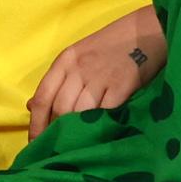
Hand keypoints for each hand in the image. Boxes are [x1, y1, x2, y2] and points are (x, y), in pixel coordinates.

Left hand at [29, 8, 164, 138]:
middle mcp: (79, 69)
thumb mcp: (79, 56)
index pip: (42, 97)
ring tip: (79, 147)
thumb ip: (58, 81)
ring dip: (78, 133)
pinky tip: (100, 135)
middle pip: (60, 109)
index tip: (36, 143)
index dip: (36, 124)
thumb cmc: (113, 46)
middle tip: (58, 151)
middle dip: (57, 133)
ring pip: (80, 113)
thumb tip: (32, 106)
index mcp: (65, 61)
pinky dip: (101, 127)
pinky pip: (106, 113)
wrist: (148, 30)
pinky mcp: (122, 85)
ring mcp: (101, 77)